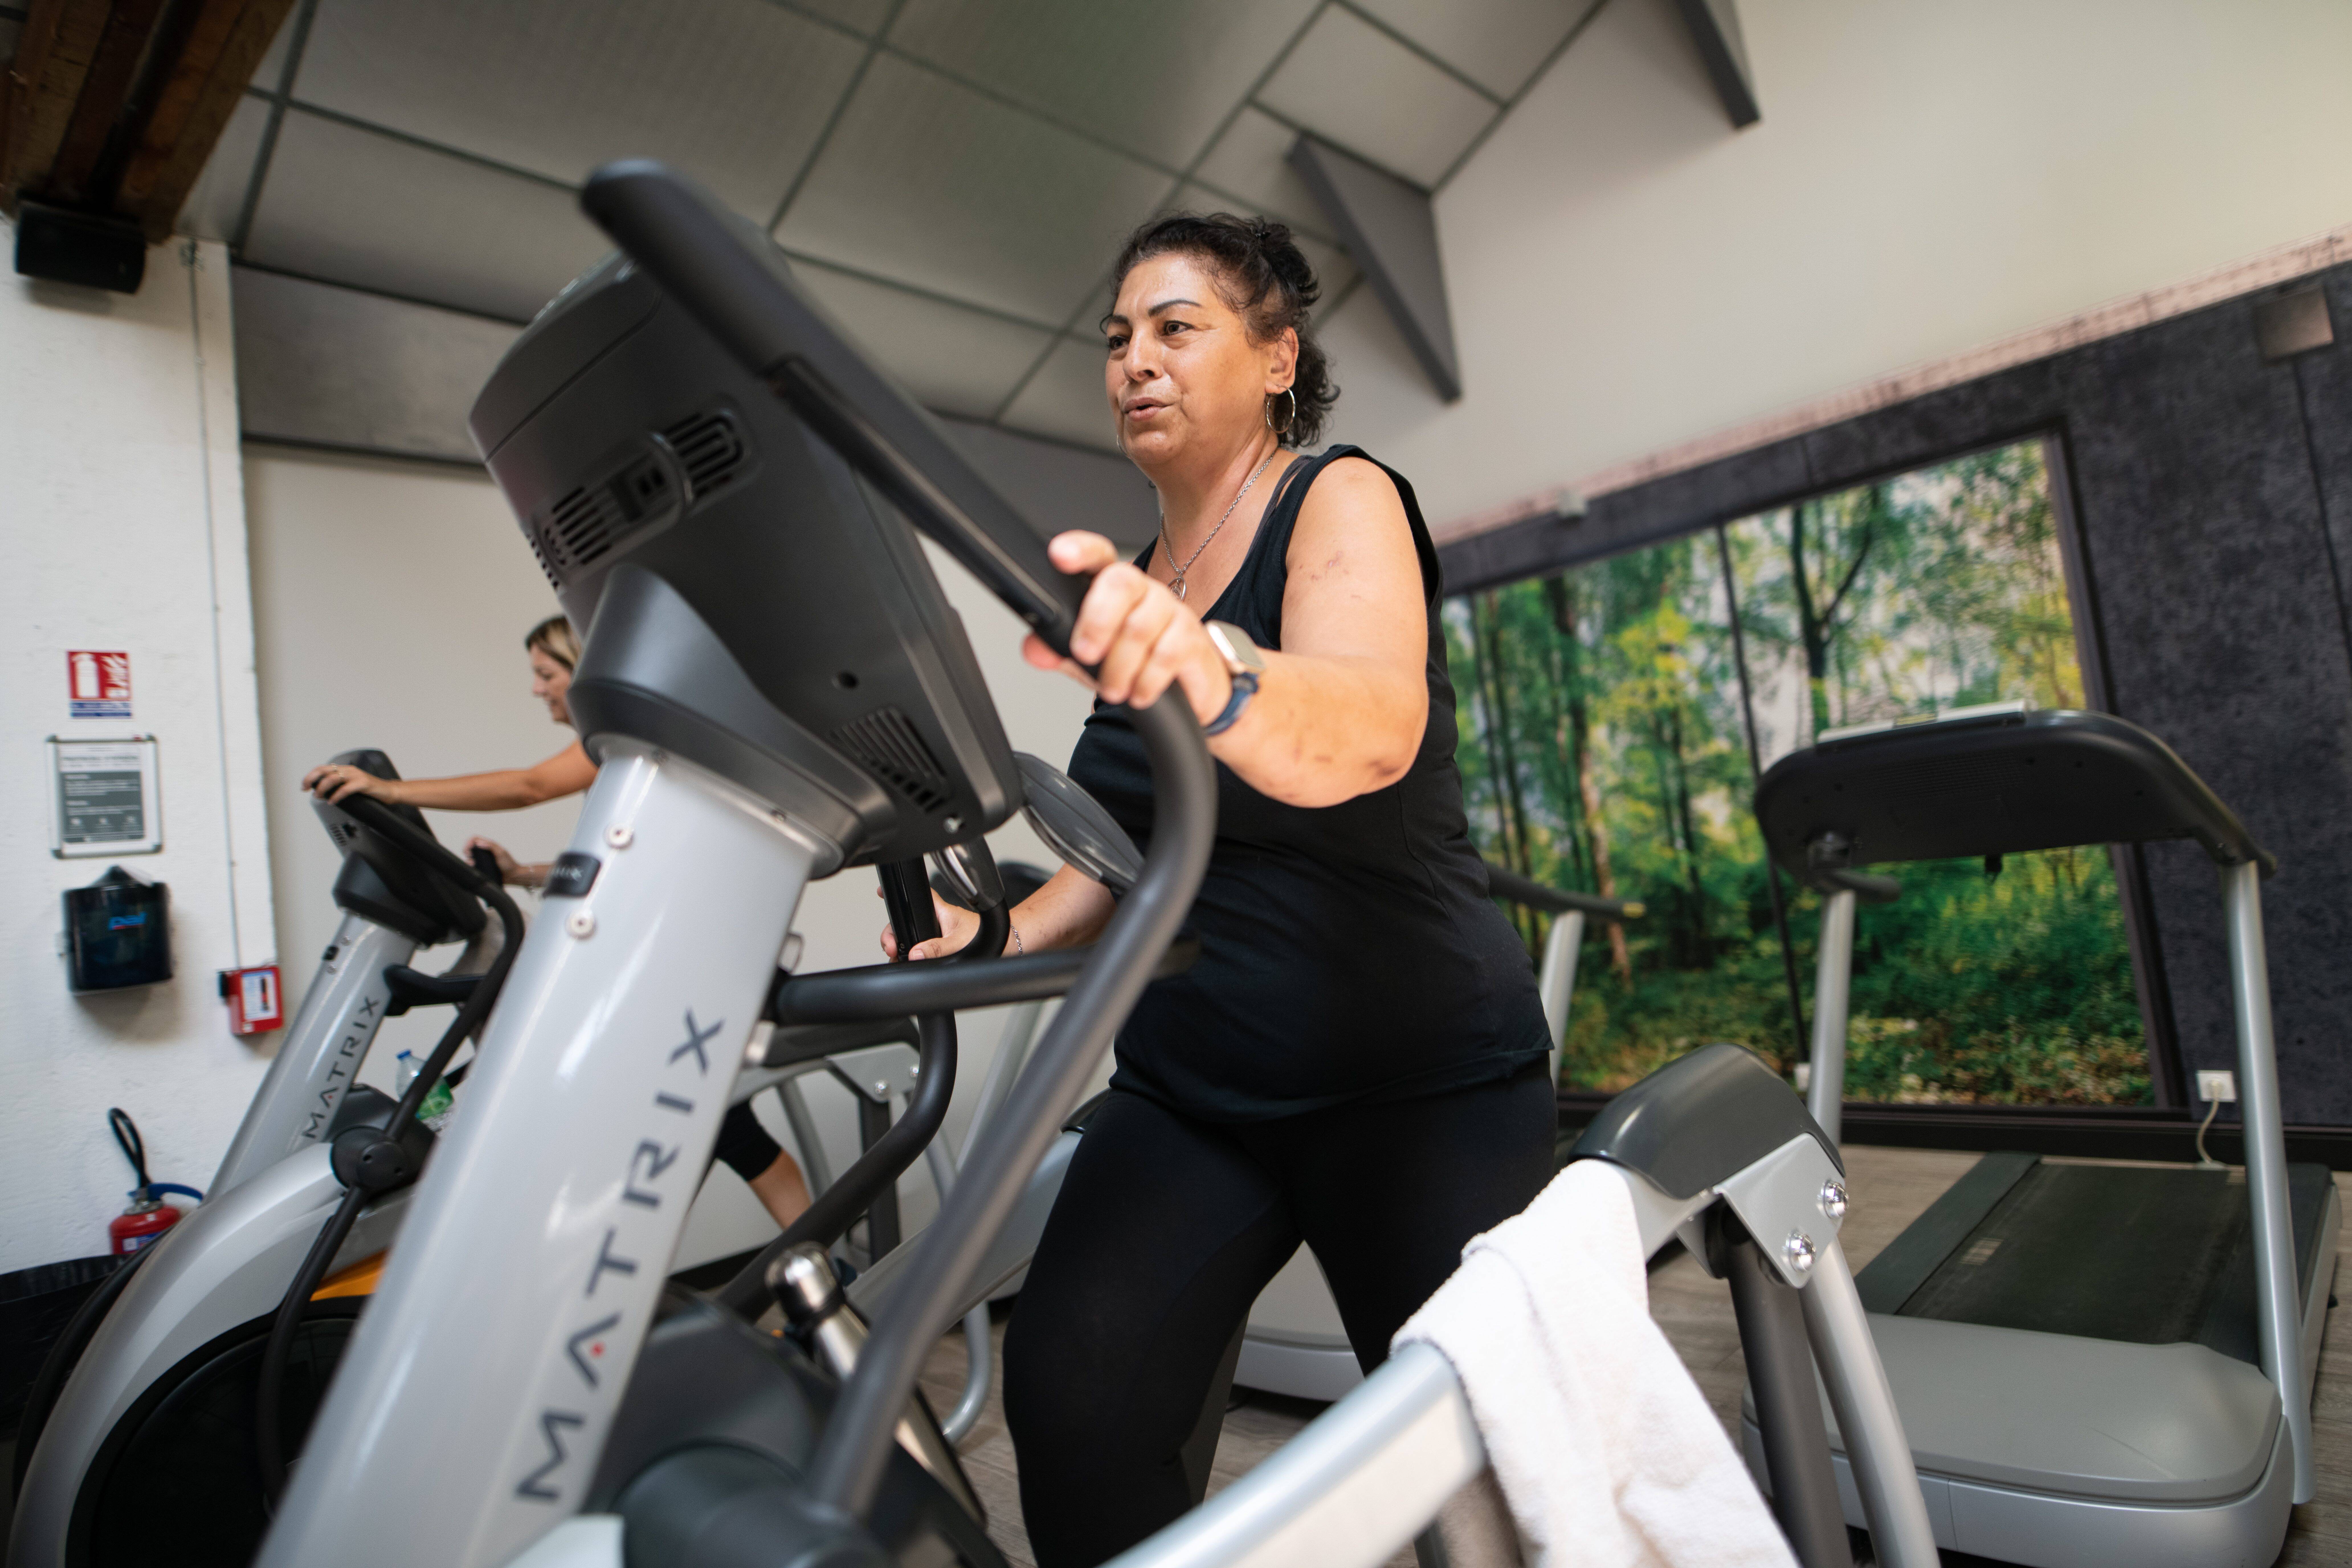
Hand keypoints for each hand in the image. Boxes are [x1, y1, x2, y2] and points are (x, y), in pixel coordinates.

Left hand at [303, 762, 395, 803]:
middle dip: (311, 779)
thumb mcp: (351, 785)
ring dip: (322, 788)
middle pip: (324, 770)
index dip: (310, 776)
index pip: (322, 768)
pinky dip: (336, 796)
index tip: (304, 786)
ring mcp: (357, 775)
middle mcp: (349, 770)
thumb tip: (320, 792)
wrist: (388, 791)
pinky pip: (346, 789)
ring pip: (333, 778)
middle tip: (306, 789)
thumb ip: (338, 785)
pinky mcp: (364, 783)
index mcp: (345, 769)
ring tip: (319, 796)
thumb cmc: (370, 790)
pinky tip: (333, 801)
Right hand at [466, 837, 525, 885]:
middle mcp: (485, 851)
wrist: (513, 876)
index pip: (475, 838)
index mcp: (489, 845)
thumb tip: (478, 843)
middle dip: (466, 850)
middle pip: (470, 846)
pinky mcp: (482, 866)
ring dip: (468, 858)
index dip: (469, 841)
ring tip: (472, 863)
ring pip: (470, 856)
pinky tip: (473, 867)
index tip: (468, 848)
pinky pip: (473, 864)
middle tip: (469, 855)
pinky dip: (470, 865)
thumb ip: (491, 846)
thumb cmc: (509, 864)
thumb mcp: (501, 853)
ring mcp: (483, 859)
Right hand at [877, 888, 979, 961]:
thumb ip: (937, 948)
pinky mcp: (941, 946)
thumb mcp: (959, 943)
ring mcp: (938, 934)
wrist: (1005, 947)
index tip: (880, 892)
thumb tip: (916, 953)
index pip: (919, 897)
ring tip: (895, 956)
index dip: (901, 894)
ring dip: (901, 946)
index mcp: (942, 912)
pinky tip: (905, 961)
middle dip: (894, 934)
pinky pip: (920, 948)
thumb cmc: (988, 937)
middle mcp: (938, 921)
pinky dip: (911, 955)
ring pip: (912, 937)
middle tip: (890, 948)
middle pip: (908, 922)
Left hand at [1020, 532, 1233, 724]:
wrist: (1189, 691)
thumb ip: (1059, 651)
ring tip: (1112, 689)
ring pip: (1140, 625)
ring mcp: (1171, 611)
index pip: (1098, 555)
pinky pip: (1167, 653)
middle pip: (1122, 581)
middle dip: (1097, 619)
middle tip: (1085, 653)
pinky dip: (1146, 680)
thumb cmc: (1136, 664)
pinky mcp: (1193, 638)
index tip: (1059, 555)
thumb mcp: (1091, 659)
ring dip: (1119, 665)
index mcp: (1114, 588)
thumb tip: (1033, 650)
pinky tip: (1138, 694)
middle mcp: (1144, 591)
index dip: (1080, 550)